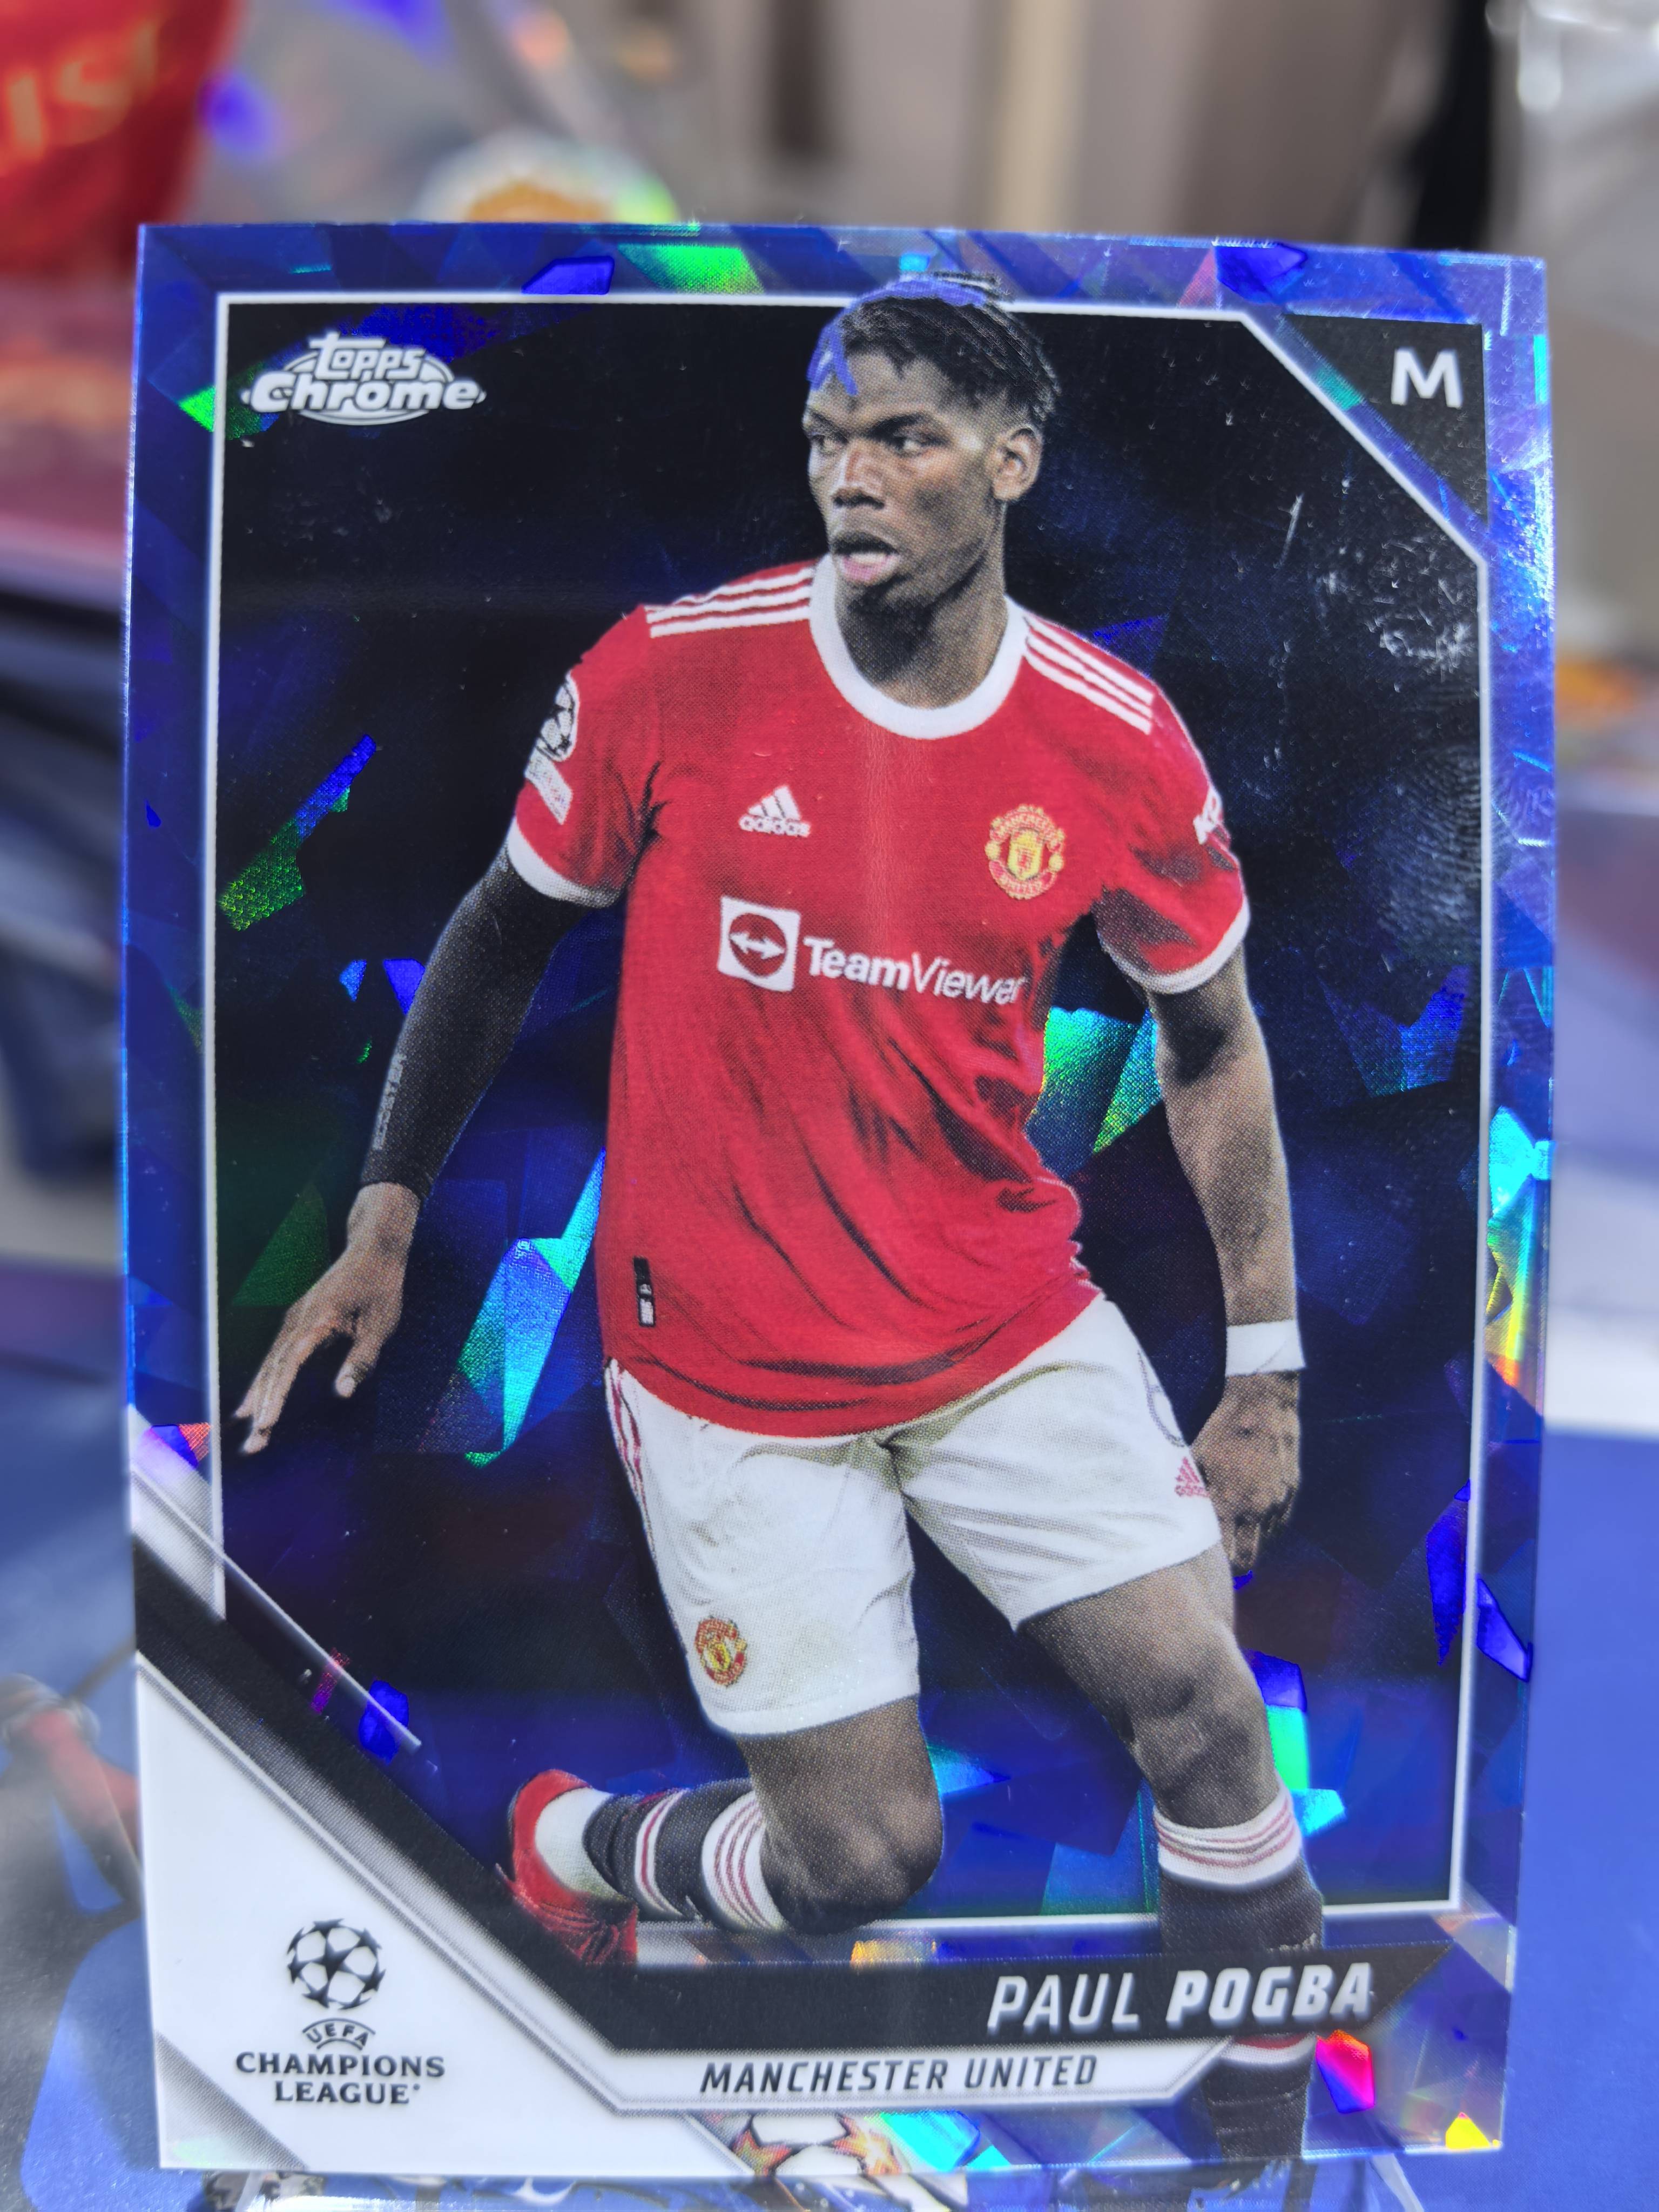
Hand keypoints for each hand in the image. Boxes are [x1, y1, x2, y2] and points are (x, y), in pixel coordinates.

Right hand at [235, 1183, 419, 1453]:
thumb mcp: (381, 1325)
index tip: (265, 1425)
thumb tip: (343, 1393)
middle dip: (262, 1410)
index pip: (288, 1365)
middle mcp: (296, 1321)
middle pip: (272, 1370)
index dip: (275, 1397)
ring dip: (259, 1400)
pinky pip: (275, 1357)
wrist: (372, 1249)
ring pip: (270, 1365)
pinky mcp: (296, 1322)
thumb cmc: (381, 1287)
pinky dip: (264, 1382)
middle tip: (253, 1447)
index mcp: (316, 1321)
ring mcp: (293, 1320)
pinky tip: (253, 1404)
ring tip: (249, 1434)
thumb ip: (361, 1360)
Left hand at [1192, 1371, 1299, 1575]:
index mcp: (1229, 1504)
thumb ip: (1193, 1494)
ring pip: (1265, 1541)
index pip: (1223, 1555)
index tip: (1204, 1563)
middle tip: (1222, 1557)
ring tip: (1235, 1527)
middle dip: (1234, 1564)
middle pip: (1247, 1559)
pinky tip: (1252, 1509)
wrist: (1261, 1404)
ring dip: (1251, 1539)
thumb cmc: (1221, 1430)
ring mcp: (1277, 1501)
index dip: (1214, 1563)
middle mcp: (1256, 1510)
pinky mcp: (1291, 1491)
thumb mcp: (1197, 1460)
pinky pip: (1279, 1521)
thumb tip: (1184, 1520)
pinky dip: (1266, 1523)